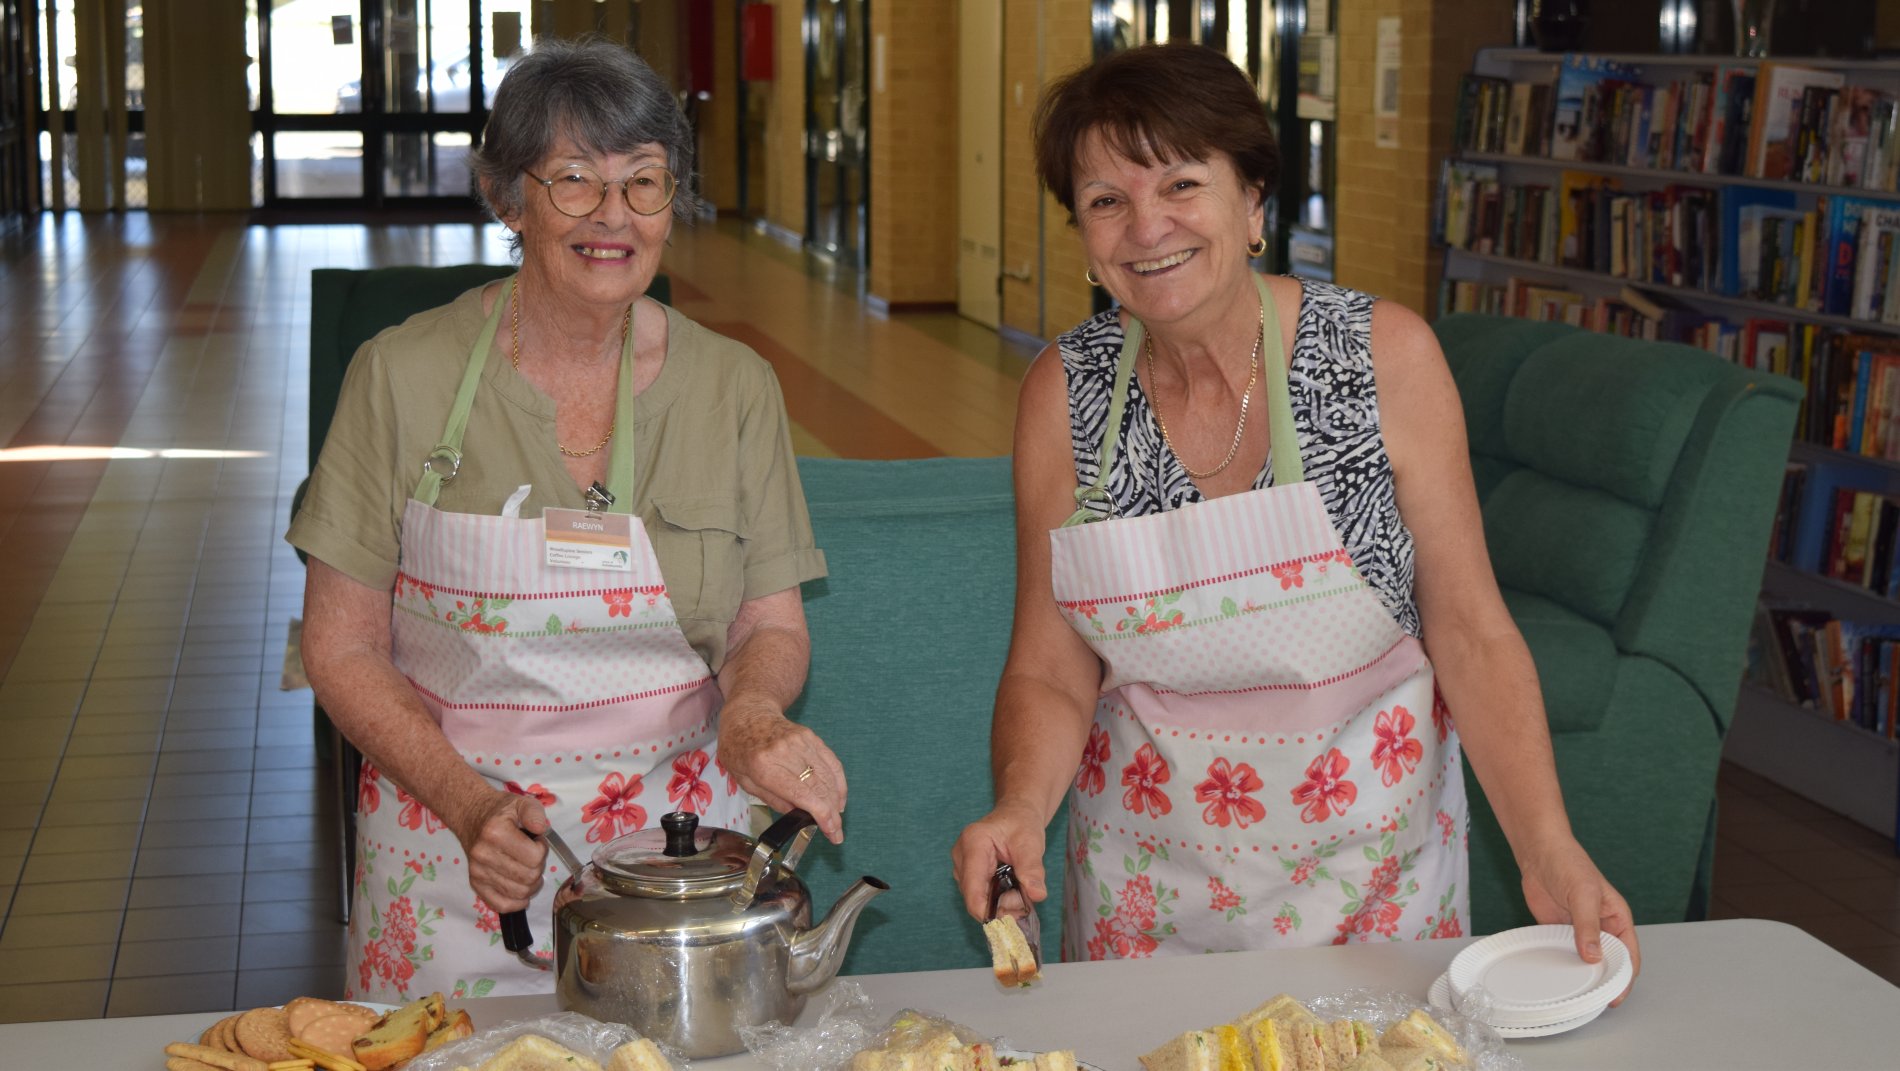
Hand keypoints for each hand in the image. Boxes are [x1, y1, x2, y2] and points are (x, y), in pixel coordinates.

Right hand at [453, 789, 549, 913]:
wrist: (471, 816)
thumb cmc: (500, 811)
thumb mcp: (521, 802)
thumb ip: (534, 813)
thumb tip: (540, 829)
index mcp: (495, 833)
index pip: (534, 857)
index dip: (542, 850)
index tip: (537, 842)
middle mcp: (483, 854)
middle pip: (528, 877)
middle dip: (538, 867)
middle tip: (533, 856)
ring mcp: (478, 872)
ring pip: (519, 893)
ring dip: (531, 884)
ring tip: (527, 869)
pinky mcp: (475, 884)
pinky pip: (501, 905)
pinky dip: (516, 902)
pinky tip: (521, 889)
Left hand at [719, 697, 847, 842]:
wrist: (747, 713)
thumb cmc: (739, 748)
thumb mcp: (744, 780)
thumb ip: (772, 799)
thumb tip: (800, 814)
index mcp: (764, 766)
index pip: (802, 794)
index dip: (822, 815)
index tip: (831, 832)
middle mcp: (786, 752)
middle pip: (819, 786)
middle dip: (832, 814)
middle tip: (836, 832)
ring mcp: (801, 741)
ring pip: (828, 775)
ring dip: (837, 800)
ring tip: (836, 818)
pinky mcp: (811, 736)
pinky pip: (831, 761)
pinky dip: (838, 782)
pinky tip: (838, 797)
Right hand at [952, 799, 1048, 920]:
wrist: (1016, 814)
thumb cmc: (1022, 824)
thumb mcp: (1031, 843)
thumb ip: (1032, 869)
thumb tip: (1037, 895)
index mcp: (973, 844)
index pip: (972, 889)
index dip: (988, 911)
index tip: (1013, 916)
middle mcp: (960, 856)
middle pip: (974, 898)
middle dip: (1001, 905)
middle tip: (1025, 895)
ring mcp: (961, 867)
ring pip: (977, 900)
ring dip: (1000, 902)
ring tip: (1020, 887)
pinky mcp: (966, 874)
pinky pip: (980, 896)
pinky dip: (997, 898)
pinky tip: (1011, 887)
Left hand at [1519, 835, 1641, 1006]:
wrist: (1539, 853)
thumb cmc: (1569, 864)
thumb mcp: (1584, 894)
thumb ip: (1588, 926)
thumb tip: (1594, 957)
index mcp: (1617, 918)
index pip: (1629, 954)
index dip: (1626, 976)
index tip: (1617, 994)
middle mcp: (1601, 928)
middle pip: (1609, 961)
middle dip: (1606, 980)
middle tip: (1597, 1000)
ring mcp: (1580, 930)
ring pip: (1587, 960)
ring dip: (1583, 975)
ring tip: (1578, 993)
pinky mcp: (1559, 931)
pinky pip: (1564, 953)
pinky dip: (1562, 965)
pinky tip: (1558, 976)